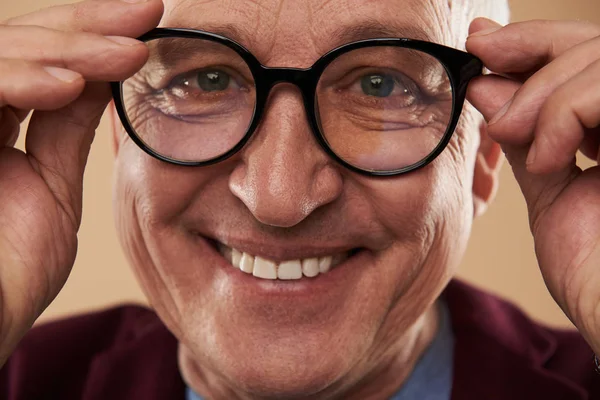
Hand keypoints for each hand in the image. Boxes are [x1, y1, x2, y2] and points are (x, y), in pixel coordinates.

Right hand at [0, 0, 162, 364]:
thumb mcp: (51, 185)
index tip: (147, 22)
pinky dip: (15, 81)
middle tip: (147, 12)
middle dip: (86, 26)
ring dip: (65, 48)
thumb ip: (66, 130)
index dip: (91, 36)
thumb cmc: (9, 270)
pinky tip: (68, 84)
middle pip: (18, 44)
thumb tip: (102, 80)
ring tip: (127, 52)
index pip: (40, 60)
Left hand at [467, 18, 599, 351]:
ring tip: (509, 132)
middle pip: (597, 45)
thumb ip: (525, 139)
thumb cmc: (593, 272)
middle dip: (530, 45)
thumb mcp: (551, 192)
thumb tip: (486, 87)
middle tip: (479, 58)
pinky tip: (546, 156)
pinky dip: (566, 113)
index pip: (586, 59)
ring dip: (541, 91)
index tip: (480, 42)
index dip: (534, 43)